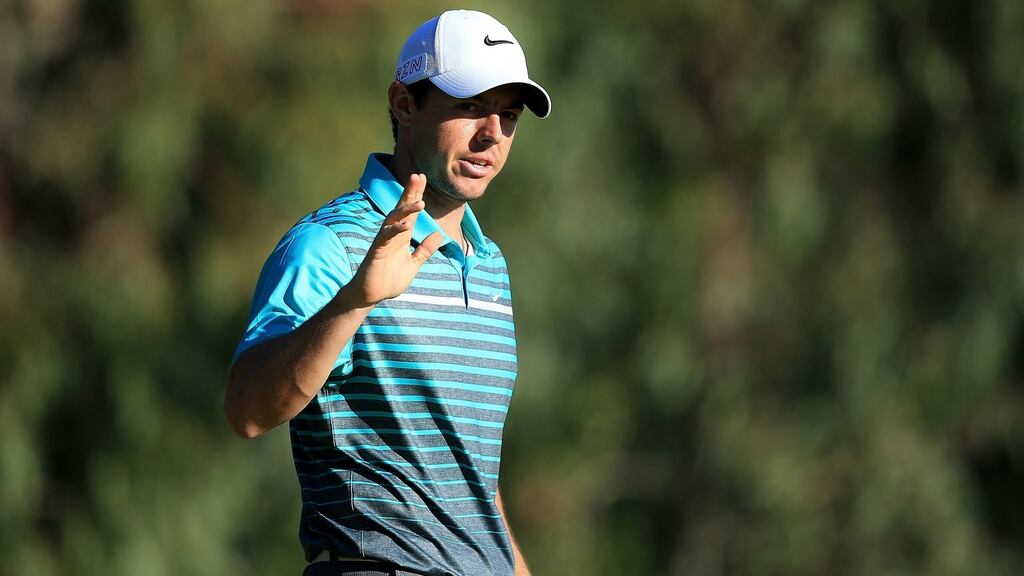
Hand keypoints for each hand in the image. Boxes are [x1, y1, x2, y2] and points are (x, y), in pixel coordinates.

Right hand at [348, 173, 443, 305]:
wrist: (371, 295)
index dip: (416, 195)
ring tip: (420, 202)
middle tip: (418, 176)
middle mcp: (392, 234)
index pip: (411, 212)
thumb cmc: (389, 279)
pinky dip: (395, 230)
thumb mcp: (413, 264)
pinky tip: (406, 225)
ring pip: (393, 220)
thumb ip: (424, 250)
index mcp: (402, 236)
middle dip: (410, 193)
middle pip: (402, 209)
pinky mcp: (377, 251)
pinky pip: (385, 237)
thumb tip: (438, 235)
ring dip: (406, 210)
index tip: (422, 178)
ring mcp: (383, 241)